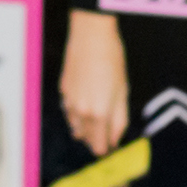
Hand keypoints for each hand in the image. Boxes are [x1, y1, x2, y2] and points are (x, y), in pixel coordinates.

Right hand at [62, 11, 129, 155]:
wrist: (91, 37)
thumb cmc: (112, 61)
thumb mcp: (123, 92)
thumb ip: (119, 120)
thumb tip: (115, 140)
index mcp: (99, 115)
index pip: (98, 147)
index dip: (106, 149)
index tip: (112, 147)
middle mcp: (81, 113)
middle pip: (86, 139)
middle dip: (97, 138)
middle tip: (108, 129)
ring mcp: (69, 103)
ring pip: (76, 127)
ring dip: (86, 127)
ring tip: (98, 113)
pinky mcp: (63, 92)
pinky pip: (70, 112)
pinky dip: (78, 113)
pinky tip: (87, 101)